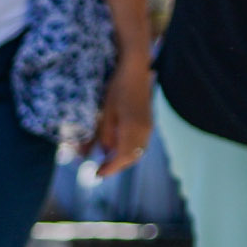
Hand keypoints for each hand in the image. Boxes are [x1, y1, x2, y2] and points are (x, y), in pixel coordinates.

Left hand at [87, 52, 154, 175]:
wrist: (135, 71)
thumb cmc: (117, 89)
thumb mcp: (106, 113)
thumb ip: (106, 135)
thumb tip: (105, 153)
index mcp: (132, 128)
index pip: (122, 157)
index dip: (110, 168)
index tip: (97, 175)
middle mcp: (144, 130)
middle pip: (132, 157)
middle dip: (115, 166)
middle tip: (99, 171)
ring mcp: (149, 127)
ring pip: (137, 152)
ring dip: (122, 159)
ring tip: (106, 162)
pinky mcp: (149, 123)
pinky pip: (140, 144)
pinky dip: (128, 150)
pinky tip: (116, 148)